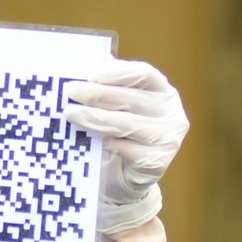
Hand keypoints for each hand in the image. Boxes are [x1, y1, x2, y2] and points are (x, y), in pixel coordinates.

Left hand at [64, 56, 188, 232]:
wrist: (127, 172)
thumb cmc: (121, 131)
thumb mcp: (117, 106)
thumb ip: (106, 86)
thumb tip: (79, 69)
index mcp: (163, 91)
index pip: (144, 74)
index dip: (117, 72)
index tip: (89, 74)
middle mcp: (171, 113)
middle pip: (131, 99)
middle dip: (97, 94)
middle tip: (70, 91)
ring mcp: (168, 138)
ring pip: (126, 124)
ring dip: (94, 117)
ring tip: (69, 113)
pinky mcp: (158, 162)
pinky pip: (127, 150)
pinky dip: (107, 143)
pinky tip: (91, 140)